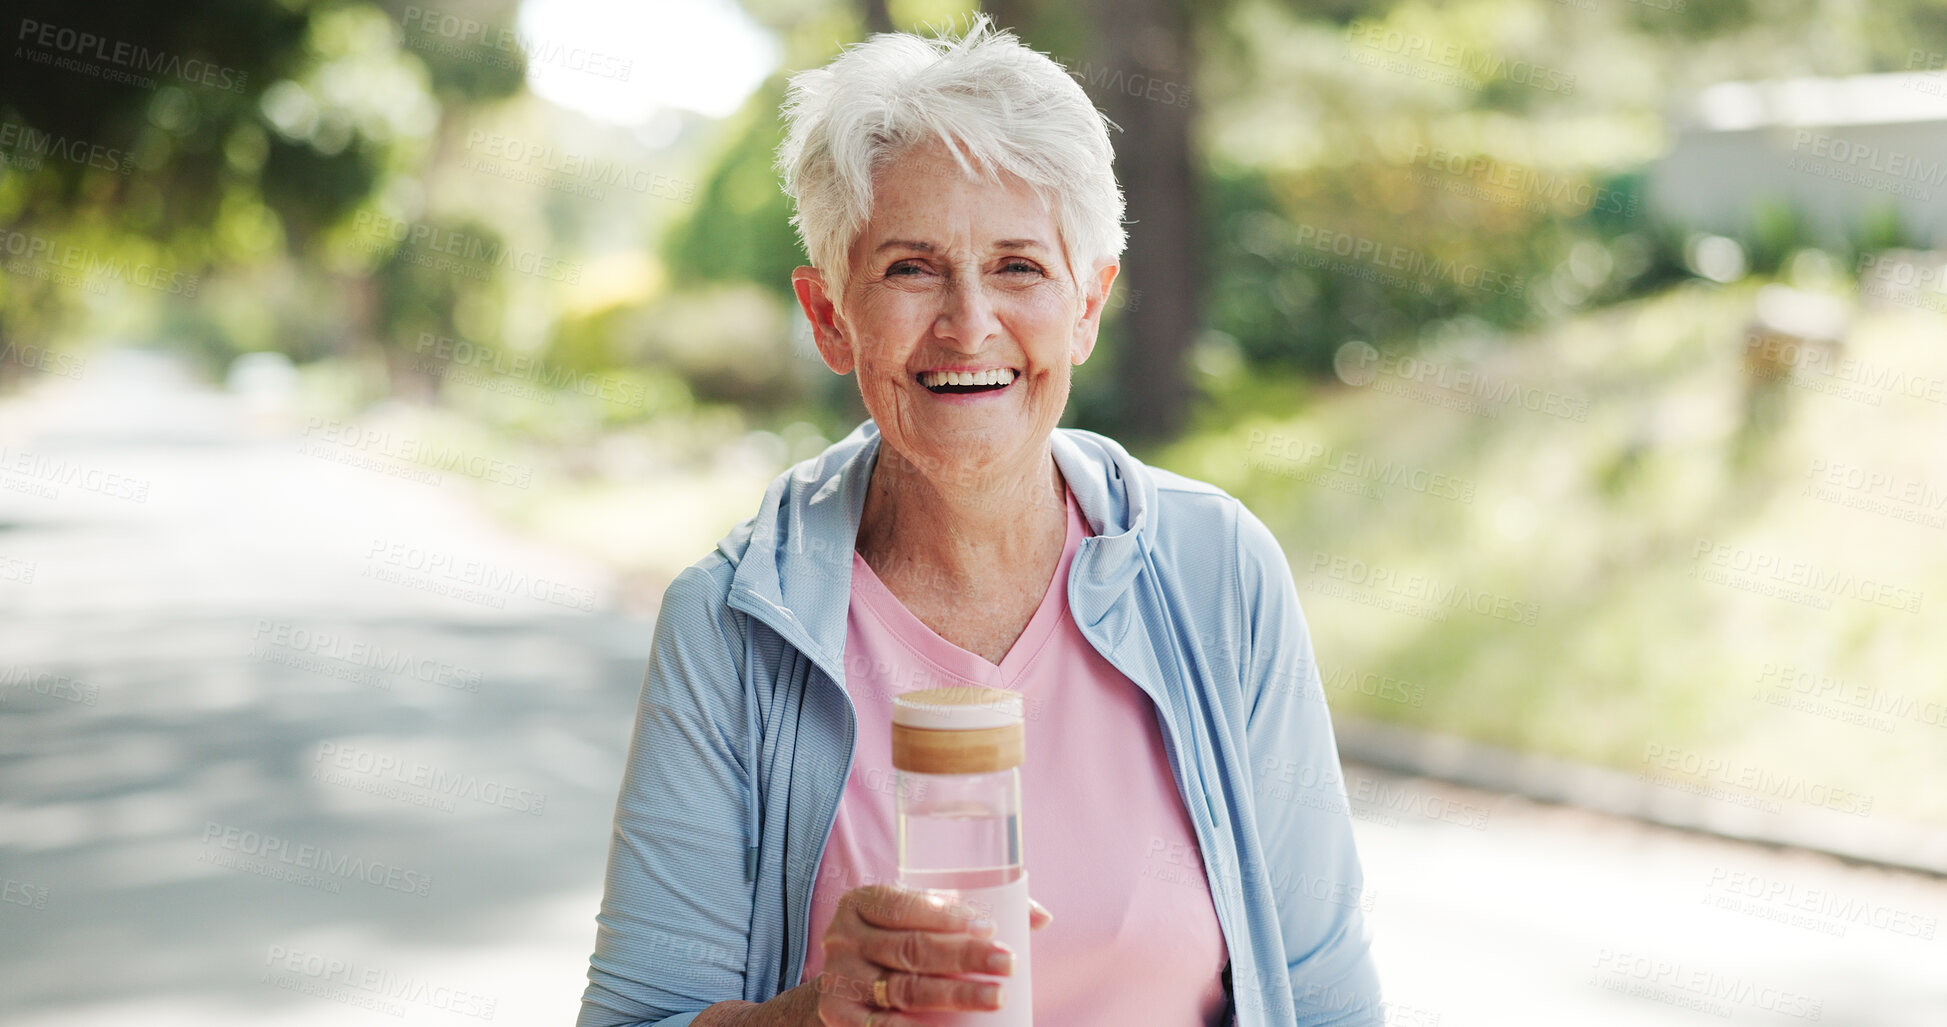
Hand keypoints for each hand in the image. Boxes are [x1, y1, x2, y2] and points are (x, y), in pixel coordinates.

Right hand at [813, 885, 1048, 1025]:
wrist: (846, 983)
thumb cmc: (897, 940)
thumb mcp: (919, 917)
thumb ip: (973, 909)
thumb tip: (1042, 918)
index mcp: (862, 902)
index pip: (904, 906)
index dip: (947, 916)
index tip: (989, 926)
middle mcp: (843, 938)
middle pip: (911, 950)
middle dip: (963, 957)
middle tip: (1006, 962)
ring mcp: (839, 979)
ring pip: (904, 990)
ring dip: (954, 996)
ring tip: (996, 998)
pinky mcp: (839, 1016)